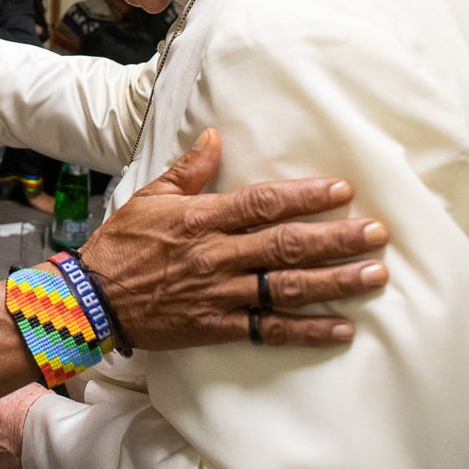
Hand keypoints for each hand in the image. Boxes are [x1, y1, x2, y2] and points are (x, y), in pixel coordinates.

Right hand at [81, 129, 388, 349]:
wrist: (92, 301)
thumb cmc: (121, 245)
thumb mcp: (150, 198)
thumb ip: (188, 171)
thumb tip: (215, 137)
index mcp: (201, 219)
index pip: (262, 204)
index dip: (304, 197)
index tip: (342, 192)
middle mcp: (216, 256)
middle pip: (286, 246)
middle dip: (336, 240)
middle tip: (377, 234)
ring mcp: (219, 294)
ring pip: (287, 287)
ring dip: (334, 282)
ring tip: (374, 275)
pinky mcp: (216, 326)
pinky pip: (268, 330)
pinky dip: (306, 331)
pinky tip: (342, 329)